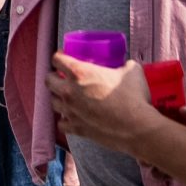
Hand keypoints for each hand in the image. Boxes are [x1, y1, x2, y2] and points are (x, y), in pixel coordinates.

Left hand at [48, 53, 166, 161]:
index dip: (59, 57)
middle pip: (48, 80)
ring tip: (67, 98)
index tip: (63, 58)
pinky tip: (72, 117)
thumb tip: (126, 64)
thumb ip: (124, 65)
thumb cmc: (134, 97)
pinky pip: (61, 123)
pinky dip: (65, 120)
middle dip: (54, 77)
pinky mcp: (76, 129)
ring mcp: (70, 111)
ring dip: (58, 98)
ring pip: (53, 102)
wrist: (137, 128)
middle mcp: (69, 91)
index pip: (56, 59)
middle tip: (63, 77)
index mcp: (79, 72)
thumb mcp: (131, 71)